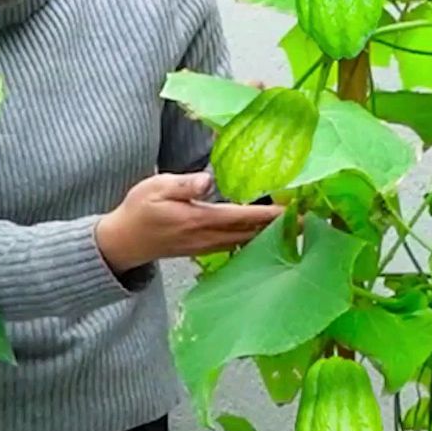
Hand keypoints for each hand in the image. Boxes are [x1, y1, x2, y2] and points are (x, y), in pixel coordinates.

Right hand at [95, 173, 283, 273]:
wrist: (125, 241)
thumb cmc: (139, 210)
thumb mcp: (156, 188)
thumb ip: (184, 184)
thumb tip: (208, 181)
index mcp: (199, 220)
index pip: (242, 217)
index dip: (270, 215)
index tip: (293, 210)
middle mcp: (208, 238)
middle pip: (251, 233)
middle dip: (279, 227)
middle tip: (306, 218)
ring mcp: (208, 247)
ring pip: (246, 242)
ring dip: (269, 234)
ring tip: (294, 225)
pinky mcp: (205, 249)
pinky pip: (237, 245)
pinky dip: (254, 239)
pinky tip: (266, 233)